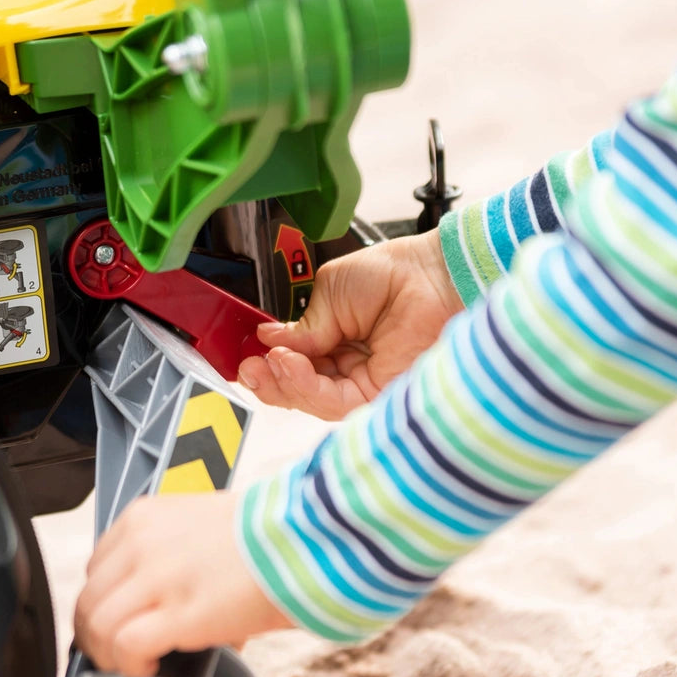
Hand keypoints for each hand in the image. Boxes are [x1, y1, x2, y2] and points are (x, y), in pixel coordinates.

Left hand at [73, 492, 289, 676]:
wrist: (307, 537)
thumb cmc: (272, 532)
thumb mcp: (209, 523)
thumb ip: (181, 550)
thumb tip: (179, 598)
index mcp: (146, 516)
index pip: (97, 567)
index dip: (107, 600)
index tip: (123, 620)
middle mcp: (142, 542)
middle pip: (89, 599)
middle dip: (98, 633)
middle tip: (120, 655)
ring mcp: (157, 576)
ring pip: (97, 625)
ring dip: (109, 655)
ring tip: (134, 667)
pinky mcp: (179, 612)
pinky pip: (126, 647)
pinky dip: (130, 666)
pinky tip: (150, 671)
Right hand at [238, 229, 462, 419]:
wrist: (432, 274)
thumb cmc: (395, 273)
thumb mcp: (331, 292)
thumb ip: (304, 326)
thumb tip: (269, 340)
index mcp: (335, 340)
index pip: (294, 363)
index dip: (267, 363)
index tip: (244, 356)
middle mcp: (348, 365)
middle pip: (298, 388)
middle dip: (269, 379)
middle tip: (248, 366)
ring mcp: (364, 382)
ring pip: (311, 400)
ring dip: (284, 382)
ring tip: (272, 359)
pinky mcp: (379, 395)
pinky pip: (334, 403)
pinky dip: (307, 387)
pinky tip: (291, 364)